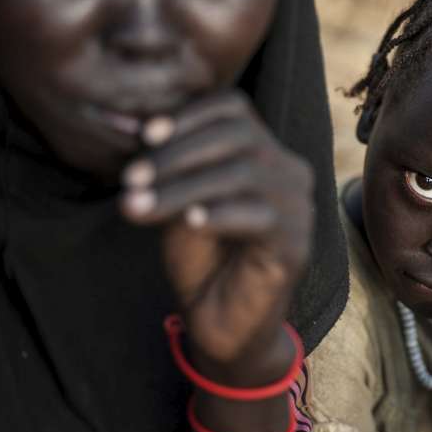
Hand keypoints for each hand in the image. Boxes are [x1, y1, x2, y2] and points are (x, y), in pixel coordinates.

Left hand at [120, 91, 313, 370]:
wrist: (220, 321)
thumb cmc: (202, 256)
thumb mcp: (180, 198)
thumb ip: (171, 166)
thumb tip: (134, 126)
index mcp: (265, 154)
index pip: (236, 109)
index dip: (192, 114)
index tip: (147, 135)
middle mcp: (290, 173)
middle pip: (241, 136)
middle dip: (178, 153)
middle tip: (132, 178)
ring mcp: (299, 208)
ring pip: (245, 174)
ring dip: (184, 187)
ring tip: (139, 206)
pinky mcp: (296, 244)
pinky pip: (261, 216)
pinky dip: (220, 214)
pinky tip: (189, 223)